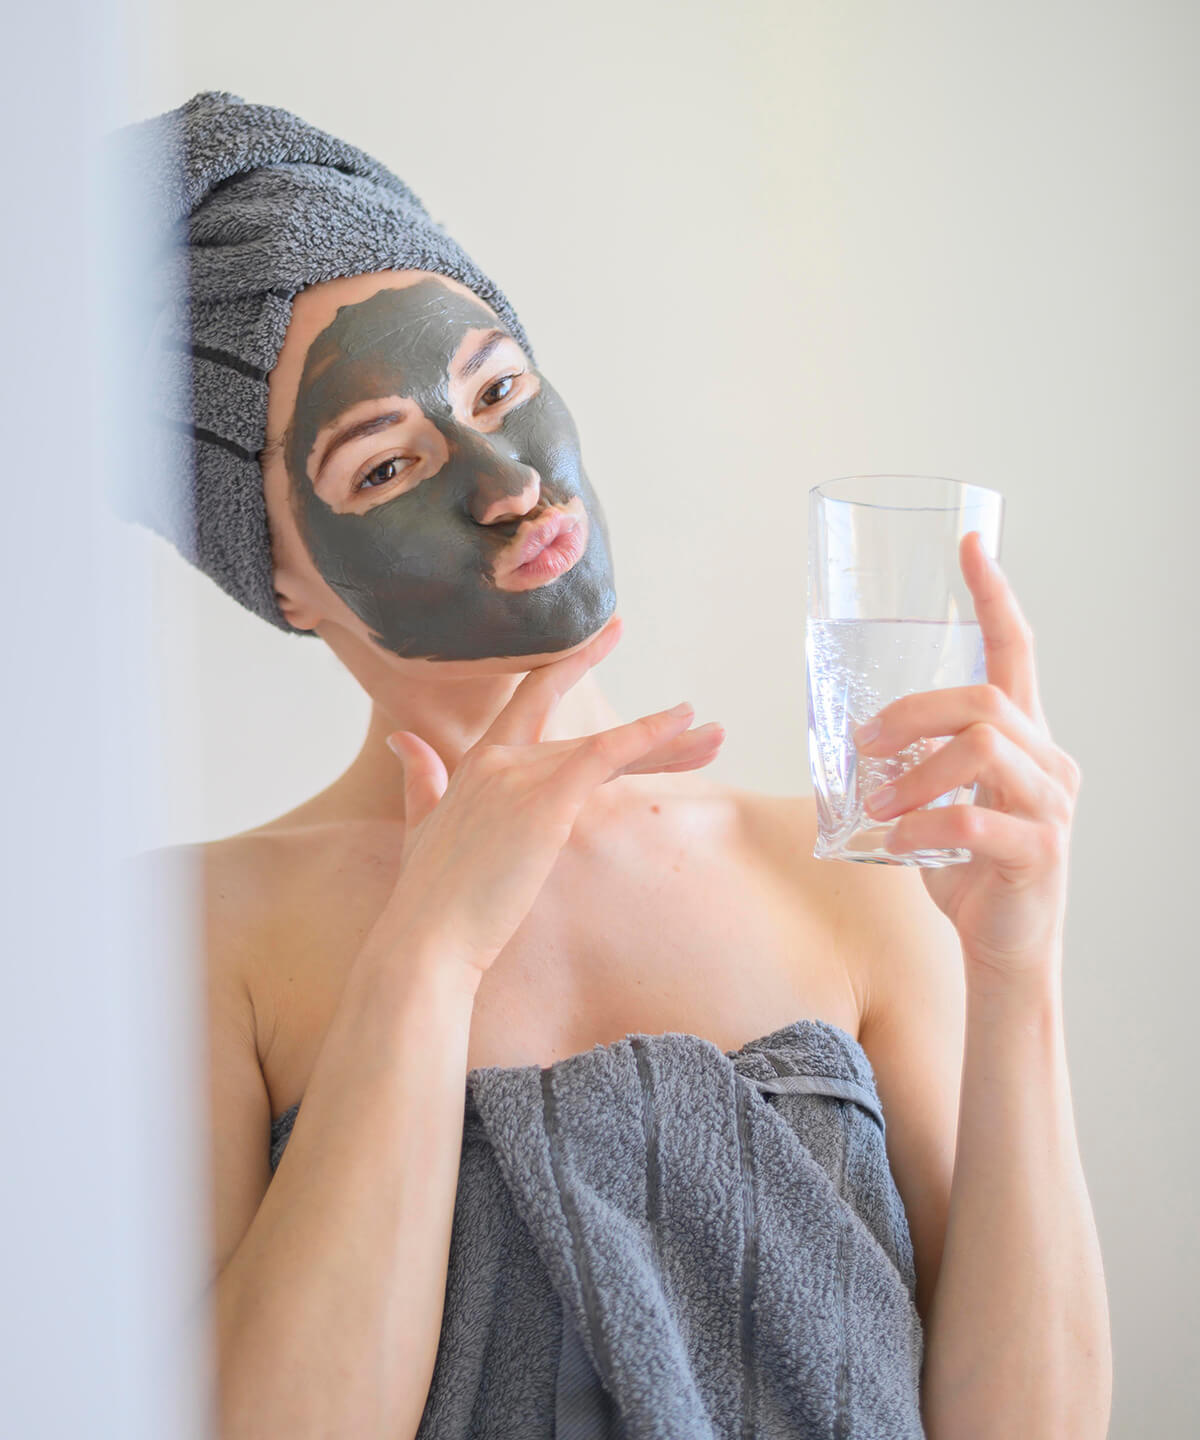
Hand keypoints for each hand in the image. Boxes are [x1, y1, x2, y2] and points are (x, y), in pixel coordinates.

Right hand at [382, 614, 724, 976]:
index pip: (532, 698)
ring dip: (668, 745)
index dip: (573, 666)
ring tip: (715, 738)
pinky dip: (646, 737)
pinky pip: (605, 756)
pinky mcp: (544, 802)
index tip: (610, 636)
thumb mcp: (421, 825)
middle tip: (704, 729)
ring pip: (606, 748)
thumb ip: (419, 778)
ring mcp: (520, 777)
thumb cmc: (429, 898)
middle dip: (652, 737)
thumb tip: (402, 740)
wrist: (426, 940)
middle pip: (588, 736)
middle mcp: (499, 760)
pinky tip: (682, 724)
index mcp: (476, 763)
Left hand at [852, 532, 1080, 979]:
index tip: (970, 545)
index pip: (1017, 652)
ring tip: (877, 801)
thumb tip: (856, 736)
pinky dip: (924, 824)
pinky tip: (897, 840)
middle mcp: (1048, 762)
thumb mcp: (939, 802)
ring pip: (984, 748)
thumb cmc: (967, 869)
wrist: (1004, 946)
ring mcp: (1051, 805)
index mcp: (1024, 739)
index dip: (993, 596)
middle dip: (912, 712)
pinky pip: (974, 821)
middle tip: (865, 742)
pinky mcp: (1039, 851)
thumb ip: (914, 762)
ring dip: (914, 769)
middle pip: (983, 700)